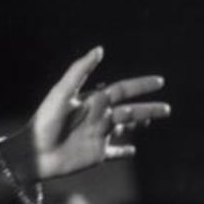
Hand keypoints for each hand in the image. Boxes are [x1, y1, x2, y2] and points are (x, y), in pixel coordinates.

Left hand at [27, 46, 170, 179]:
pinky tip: (133, 151)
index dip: (139, 86)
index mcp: (89, 100)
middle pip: (128, 110)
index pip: (120, 90)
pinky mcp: (96, 154)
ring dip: (139, 123)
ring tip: (153, 120)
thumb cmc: (46, 120)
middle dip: (147, 108)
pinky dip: (124, 151)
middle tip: (167, 109)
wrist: (35, 152)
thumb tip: (99, 48)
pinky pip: (113, 152)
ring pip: (124, 127)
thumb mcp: (63, 92)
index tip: (159, 81)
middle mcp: (96, 117)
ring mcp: (98, 136)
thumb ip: (80, 70)